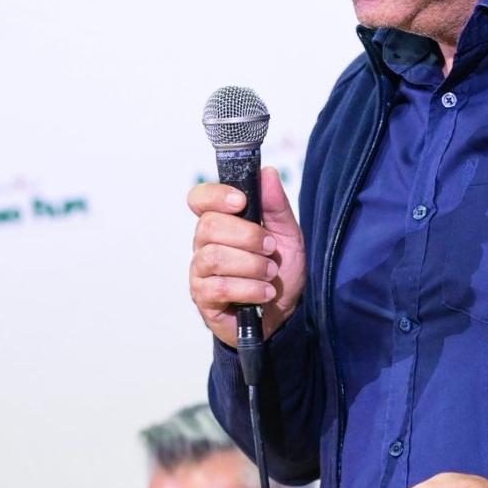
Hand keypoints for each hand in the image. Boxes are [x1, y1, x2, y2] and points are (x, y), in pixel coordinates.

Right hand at [187, 167, 305, 346]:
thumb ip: (277, 206)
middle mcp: (204, 244)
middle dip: (247, 236)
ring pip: (213, 257)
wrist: (283, 314)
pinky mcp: (203, 297)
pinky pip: (218, 287)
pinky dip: (248, 289)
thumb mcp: (288, 236)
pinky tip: (265, 293)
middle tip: (270, 247)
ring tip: (270, 273)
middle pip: (209, 226)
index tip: (242, 202)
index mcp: (222, 222)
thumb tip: (267, 173)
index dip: (215, 196)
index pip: (199, 199)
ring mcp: (200, 271)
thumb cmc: (279, 272)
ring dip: (251, 265)